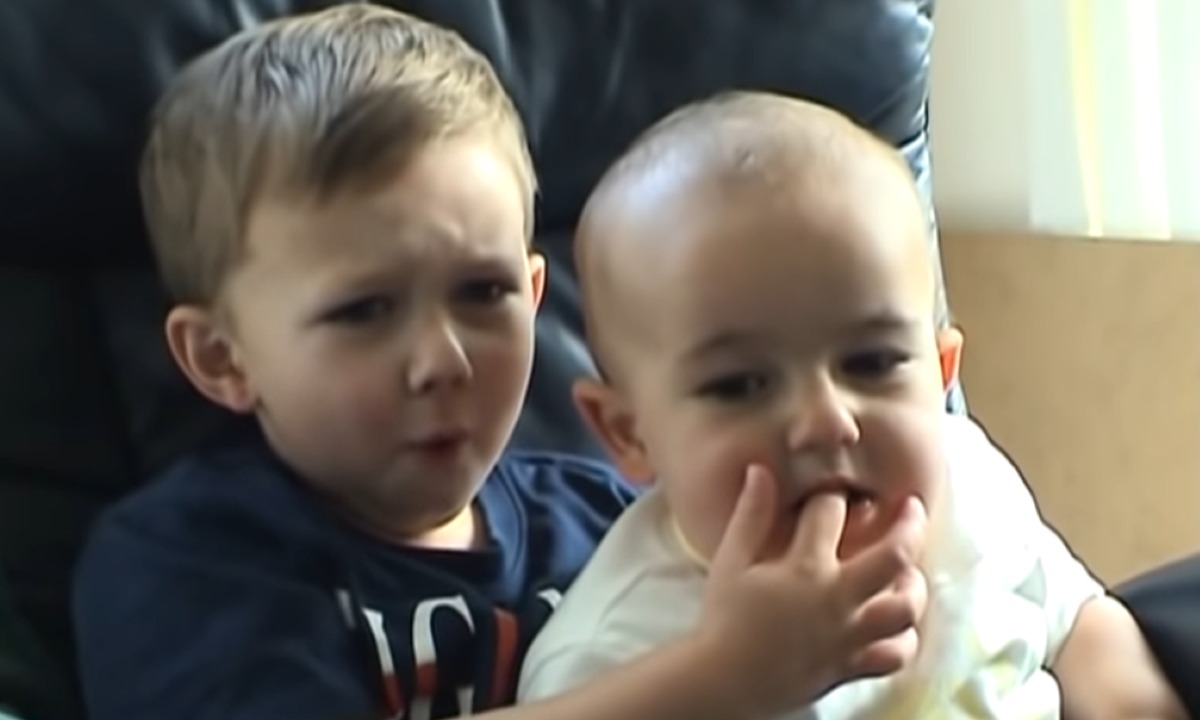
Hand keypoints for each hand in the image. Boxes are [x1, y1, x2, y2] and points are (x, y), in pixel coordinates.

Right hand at [693, 464, 928, 718]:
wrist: (723, 680)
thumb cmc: (723, 618)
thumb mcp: (731, 561)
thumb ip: (751, 515)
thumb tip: (761, 470)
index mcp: (805, 567)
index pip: (832, 511)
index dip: (834, 494)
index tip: (833, 494)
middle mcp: (836, 598)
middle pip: (895, 554)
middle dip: (909, 523)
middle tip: (911, 506)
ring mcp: (849, 634)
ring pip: (906, 607)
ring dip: (913, 584)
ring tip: (907, 570)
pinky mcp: (851, 665)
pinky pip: (896, 654)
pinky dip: (904, 639)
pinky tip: (896, 624)